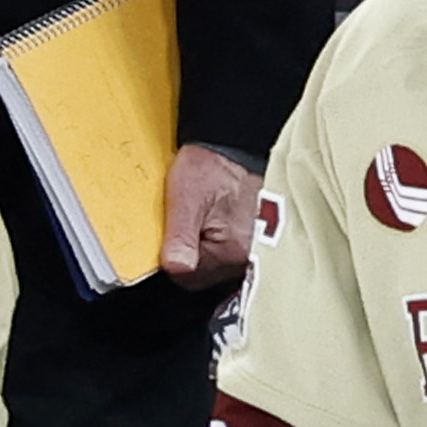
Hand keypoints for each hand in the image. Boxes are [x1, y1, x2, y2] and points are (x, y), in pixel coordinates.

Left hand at [159, 143, 257, 286]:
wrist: (233, 148)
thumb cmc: (211, 167)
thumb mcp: (186, 196)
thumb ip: (180, 236)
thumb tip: (176, 268)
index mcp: (233, 250)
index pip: (189, 278)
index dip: (173, 259)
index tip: (171, 236)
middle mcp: (250, 256)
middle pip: (205, 275)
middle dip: (190, 253)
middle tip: (189, 222)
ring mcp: (255, 250)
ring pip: (215, 265)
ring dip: (204, 247)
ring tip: (204, 218)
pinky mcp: (255, 243)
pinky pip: (227, 254)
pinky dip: (217, 242)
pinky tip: (215, 223)